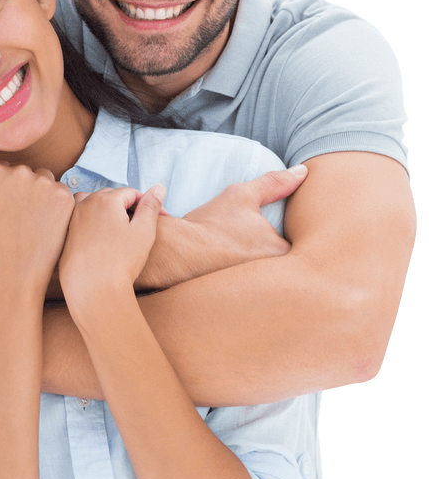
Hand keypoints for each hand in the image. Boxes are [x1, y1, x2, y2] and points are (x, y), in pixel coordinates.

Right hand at [0, 162, 73, 288]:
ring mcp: (44, 184)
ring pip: (45, 180)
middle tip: (19, 218)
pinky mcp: (64, 197)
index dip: (4, 190)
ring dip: (41, 194)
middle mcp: (20, 172)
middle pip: (25, 172)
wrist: (14, 271)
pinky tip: (46, 224)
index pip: (4, 169)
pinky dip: (56, 205)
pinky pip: (61, 193)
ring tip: (32, 221)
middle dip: (23, 190)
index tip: (4, 210)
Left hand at [60, 185, 165, 310]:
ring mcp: (71, 221)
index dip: (148, 204)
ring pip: (92, 208)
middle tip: (141, 225)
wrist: (94, 291)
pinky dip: (91, 226)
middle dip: (127, 207)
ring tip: (119, 230)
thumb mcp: (144, 231)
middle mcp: (84, 205)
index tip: (161, 219)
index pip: (131, 193)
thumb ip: (151, 206)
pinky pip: (79, 224)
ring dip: (106, 213)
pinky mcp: (64, 237)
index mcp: (106, 200)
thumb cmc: (122, 262)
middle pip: (110, 198)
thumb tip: (158, 188)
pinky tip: (101, 243)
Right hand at [140, 165, 307, 288]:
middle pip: (287, 273)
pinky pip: (253, 300)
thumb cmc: (211, 224)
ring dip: (263, 280)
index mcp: (282, 255)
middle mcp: (274, 282)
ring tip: (240, 264)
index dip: (288, 243)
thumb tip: (304, 171)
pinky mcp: (238, 307)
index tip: (271, 240)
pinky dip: (248, 294)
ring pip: (270, 286)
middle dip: (278, 266)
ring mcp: (256, 296)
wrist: (175, 253)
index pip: (301, 251)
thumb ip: (276, 183)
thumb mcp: (243, 195)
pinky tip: (230, 278)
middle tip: (252, 253)